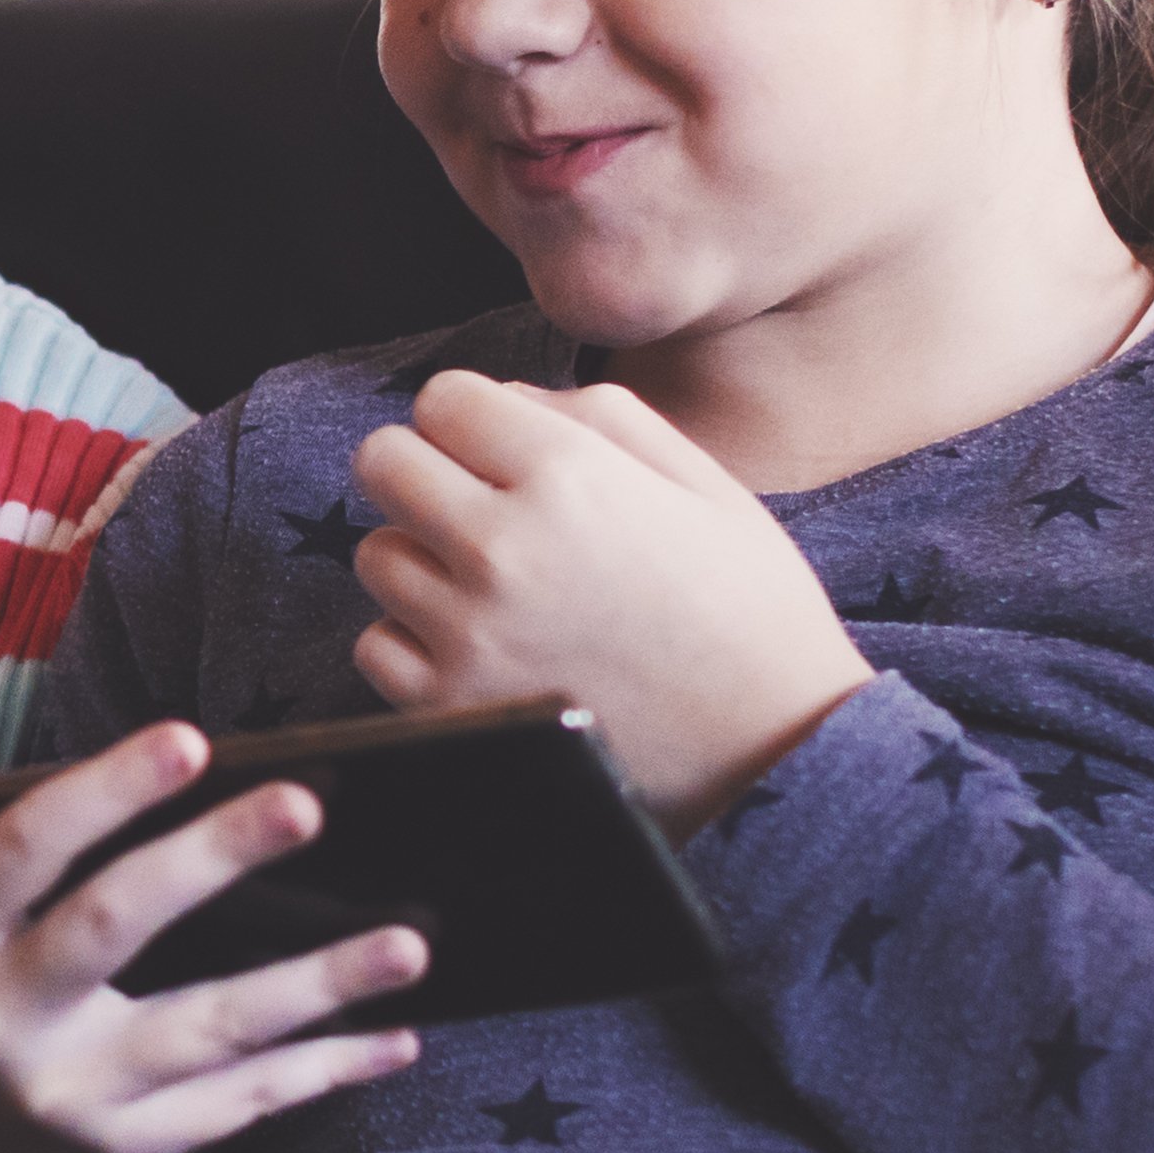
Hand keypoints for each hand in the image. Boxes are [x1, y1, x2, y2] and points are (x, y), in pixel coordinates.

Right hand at [0, 653, 428, 1152]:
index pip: (19, 852)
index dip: (104, 794)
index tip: (191, 739)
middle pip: (111, 928)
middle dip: (209, 861)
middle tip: (305, 804)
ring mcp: (67, 1094)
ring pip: (203, 1030)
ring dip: (312, 988)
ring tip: (407, 945)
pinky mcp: (128, 1151)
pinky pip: (237, 1104)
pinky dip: (320, 1073)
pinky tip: (393, 1036)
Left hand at [344, 373, 873, 835]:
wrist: (776, 753)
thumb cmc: (750, 612)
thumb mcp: (704, 485)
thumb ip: (601, 418)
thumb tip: (505, 400)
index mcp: (568, 475)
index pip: (442, 399)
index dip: (472, 419)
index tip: (500, 451)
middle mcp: (502, 546)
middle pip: (383, 462)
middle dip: (427, 471)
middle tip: (481, 508)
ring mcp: (468, 633)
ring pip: (378, 554)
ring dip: (423, 559)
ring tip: (498, 589)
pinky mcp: (450, 709)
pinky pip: (377, 646)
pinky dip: (416, 644)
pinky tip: (484, 648)